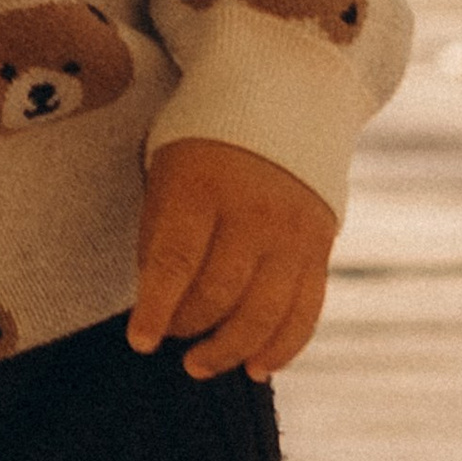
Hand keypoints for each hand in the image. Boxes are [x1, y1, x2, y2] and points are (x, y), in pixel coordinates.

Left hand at [129, 137, 334, 381]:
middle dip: (187, 328)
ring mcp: (294, 232)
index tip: (140, 342)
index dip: (157, 309)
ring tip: (200, 365)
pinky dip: (282, 347)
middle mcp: (254, 211)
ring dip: (230, 350)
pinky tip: (257, 367)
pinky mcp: (320, 247)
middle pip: (220, 294)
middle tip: (168, 341)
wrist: (285, 93)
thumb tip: (155, 302)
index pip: (176, 261)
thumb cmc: (205, 138)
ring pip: (264, 313)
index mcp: (203, 185)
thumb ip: (160, 231)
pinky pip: (306, 311)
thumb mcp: (167, 166)